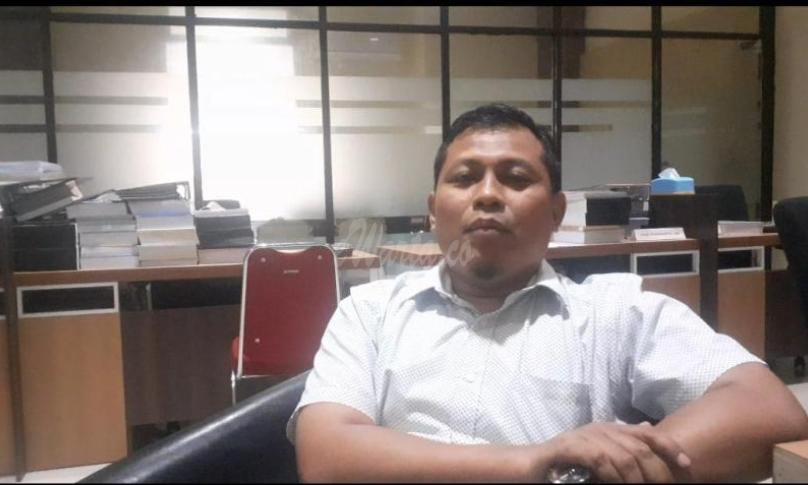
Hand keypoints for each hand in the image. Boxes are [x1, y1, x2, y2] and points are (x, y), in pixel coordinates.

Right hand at [534, 422, 691, 482]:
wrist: (528, 466)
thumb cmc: (564, 465)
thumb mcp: (598, 453)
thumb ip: (621, 443)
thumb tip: (649, 428)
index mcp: (610, 429)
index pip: (648, 433)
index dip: (670, 447)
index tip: (687, 466)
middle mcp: (600, 429)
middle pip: (642, 448)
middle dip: (658, 472)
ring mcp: (585, 436)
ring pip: (626, 457)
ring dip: (638, 480)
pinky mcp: (570, 448)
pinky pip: (602, 461)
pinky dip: (614, 476)